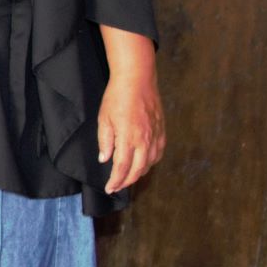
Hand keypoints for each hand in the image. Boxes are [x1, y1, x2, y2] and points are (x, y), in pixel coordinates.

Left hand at [97, 26, 164, 193]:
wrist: (137, 79)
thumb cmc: (117, 97)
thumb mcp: (104, 118)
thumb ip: (105, 141)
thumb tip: (105, 159)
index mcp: (128, 137)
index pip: (122, 167)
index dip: (116, 180)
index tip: (109, 188)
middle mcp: (145, 139)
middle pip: (138, 170)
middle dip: (127, 181)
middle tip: (117, 186)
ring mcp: (155, 135)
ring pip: (150, 163)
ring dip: (139, 173)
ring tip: (128, 177)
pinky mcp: (162, 130)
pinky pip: (158, 152)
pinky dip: (151, 162)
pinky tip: (144, 163)